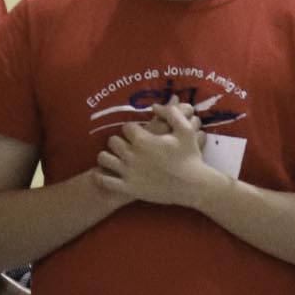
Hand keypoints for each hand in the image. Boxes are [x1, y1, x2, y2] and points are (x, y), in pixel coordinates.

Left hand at [96, 102, 224, 208]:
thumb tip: (154, 106)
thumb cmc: (190, 157)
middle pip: (113, 141)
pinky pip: (104, 181)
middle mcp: (131, 155)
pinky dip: (100, 176)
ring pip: (104, 158)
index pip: (126, 127)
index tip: (139, 133)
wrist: (193, 186)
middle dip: (120, 141)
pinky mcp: (128, 188)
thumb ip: (171, 113)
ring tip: (115, 157)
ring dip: (108, 156)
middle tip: (128, 145)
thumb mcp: (186, 130)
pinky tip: (103, 173)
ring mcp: (128, 173)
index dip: (133, 129)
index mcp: (143, 140)